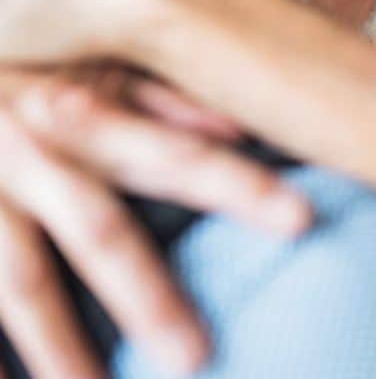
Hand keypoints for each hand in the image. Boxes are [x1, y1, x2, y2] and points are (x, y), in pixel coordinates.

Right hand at [0, 66, 312, 377]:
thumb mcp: (87, 70)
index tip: (302, 222)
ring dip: (60, 344)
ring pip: (21, 281)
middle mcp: (32, 155)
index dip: (238, 187)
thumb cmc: (22, 75)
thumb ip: (162, 98)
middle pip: (99, 230)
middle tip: (195, 359)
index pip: (176, 156)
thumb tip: (240, 129)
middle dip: (147, 295)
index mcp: (82, 112)